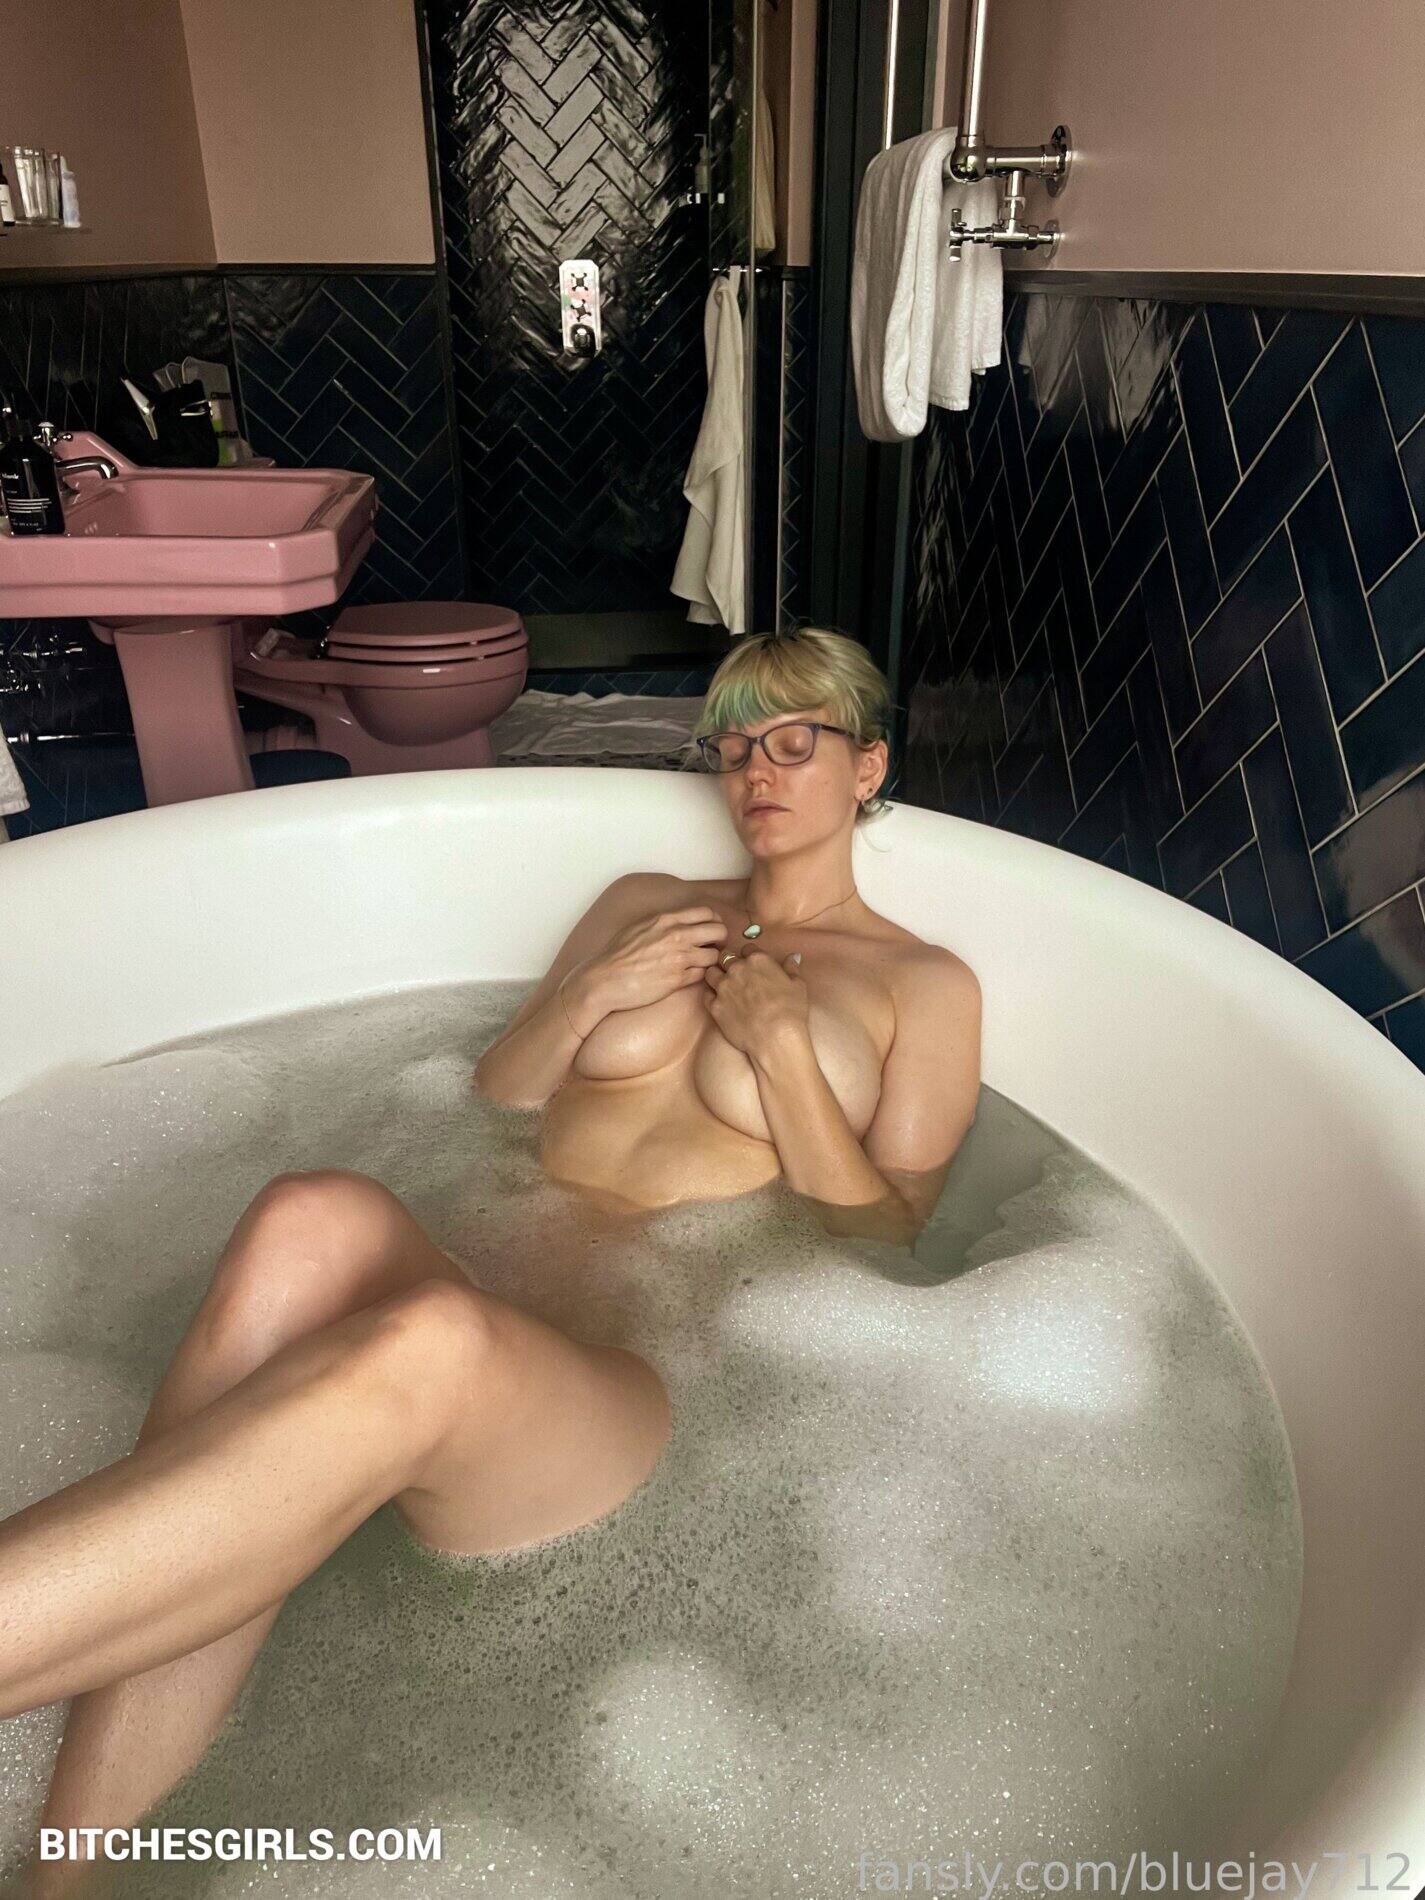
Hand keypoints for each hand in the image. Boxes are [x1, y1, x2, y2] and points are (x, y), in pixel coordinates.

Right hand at [579, 906, 728, 1014]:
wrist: (606, 979)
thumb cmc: (618, 954)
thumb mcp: (640, 926)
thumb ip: (663, 922)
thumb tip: (680, 921)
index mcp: (667, 919)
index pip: (707, 913)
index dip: (714, 922)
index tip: (711, 930)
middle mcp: (676, 935)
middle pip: (719, 931)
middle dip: (720, 939)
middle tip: (713, 946)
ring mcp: (679, 958)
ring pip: (715, 955)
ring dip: (711, 960)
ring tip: (701, 963)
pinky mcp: (678, 979)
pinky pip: (703, 974)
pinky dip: (700, 974)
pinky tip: (689, 975)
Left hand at [702, 948, 808, 1056]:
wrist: (775, 1037)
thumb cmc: (790, 1010)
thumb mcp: (798, 985)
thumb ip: (791, 968)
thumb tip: (793, 957)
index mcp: (757, 960)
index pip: (747, 948)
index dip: (749, 955)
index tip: (752, 964)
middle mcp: (736, 969)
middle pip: (725, 957)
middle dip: (728, 962)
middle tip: (736, 973)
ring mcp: (723, 988)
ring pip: (710, 973)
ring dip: (716, 976)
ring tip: (724, 985)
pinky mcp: (715, 1006)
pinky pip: (705, 995)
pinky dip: (711, 996)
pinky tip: (719, 1002)